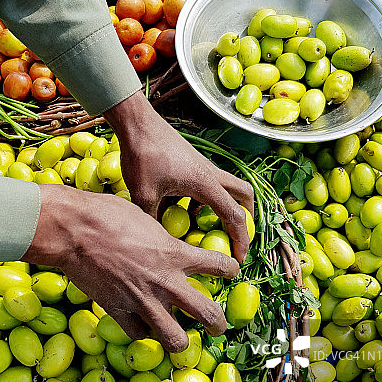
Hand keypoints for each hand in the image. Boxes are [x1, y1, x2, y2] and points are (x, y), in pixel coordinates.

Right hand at [23, 185, 238, 350]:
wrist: (72, 230)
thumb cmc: (106, 214)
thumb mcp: (145, 217)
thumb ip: (160, 235)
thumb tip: (164, 238)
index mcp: (176, 254)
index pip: (221, 266)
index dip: (230, 269)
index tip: (230, 271)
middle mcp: (166, 282)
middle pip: (209, 314)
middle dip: (218, 323)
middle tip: (218, 325)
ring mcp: (143, 302)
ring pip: (177, 340)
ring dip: (183, 341)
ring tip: (183, 339)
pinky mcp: (119, 313)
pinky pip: (140, 336)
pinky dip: (143, 334)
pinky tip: (144, 328)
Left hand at [105, 90, 253, 262]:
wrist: (137, 123)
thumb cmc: (142, 155)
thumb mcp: (143, 195)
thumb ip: (153, 220)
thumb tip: (157, 241)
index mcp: (205, 184)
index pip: (234, 216)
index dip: (241, 240)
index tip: (239, 259)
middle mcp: (210, 173)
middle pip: (244, 195)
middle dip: (245, 218)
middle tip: (234, 237)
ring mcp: (202, 165)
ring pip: (228, 187)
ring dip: (225, 206)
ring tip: (207, 226)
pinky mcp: (192, 161)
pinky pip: (210, 182)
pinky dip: (207, 197)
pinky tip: (184, 206)